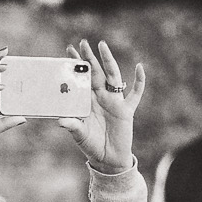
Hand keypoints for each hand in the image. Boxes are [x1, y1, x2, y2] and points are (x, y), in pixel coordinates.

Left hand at [60, 39, 140, 170]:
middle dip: (89, 58)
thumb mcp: (80, 135)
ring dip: (108, 61)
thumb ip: (73, 126)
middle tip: (83, 42)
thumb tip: (62, 121)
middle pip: (95, 73)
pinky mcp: (127, 110)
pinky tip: (139, 68)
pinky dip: (139, 81)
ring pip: (112, 76)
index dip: (76, 65)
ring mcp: (114, 102)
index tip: (69, 50)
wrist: (108, 159)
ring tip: (102, 45)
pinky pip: (135, 93)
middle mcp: (101, 97)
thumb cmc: (91, 146)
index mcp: (87, 101)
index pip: (81, 79)